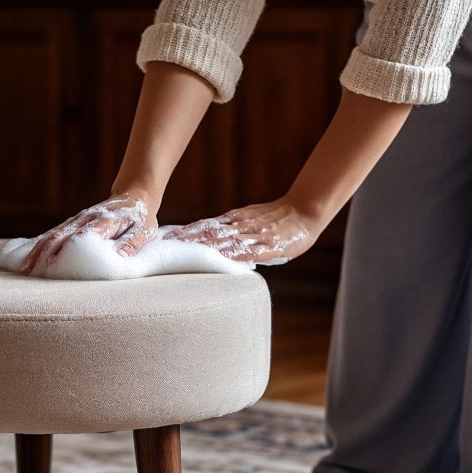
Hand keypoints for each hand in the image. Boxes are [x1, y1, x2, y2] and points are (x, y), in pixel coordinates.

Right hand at [20, 190, 157, 275]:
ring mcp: (79, 218)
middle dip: (43, 252)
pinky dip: (43, 242)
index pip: (80, 236)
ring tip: (24, 265)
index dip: (64, 249)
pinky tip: (32, 253)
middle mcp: (87, 218)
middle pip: (60, 234)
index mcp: (103, 221)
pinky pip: (56, 231)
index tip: (50, 264)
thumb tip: (118, 257)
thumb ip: (131, 243)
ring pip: (54, 233)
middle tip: (29, 269)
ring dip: (38, 248)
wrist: (135, 194)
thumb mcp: (144, 230)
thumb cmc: (141, 217)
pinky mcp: (76, 221)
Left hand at [161, 198, 320, 265]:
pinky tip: (215, 259)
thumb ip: (236, 227)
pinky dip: (229, 255)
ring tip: (182, 252)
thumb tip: (216, 238)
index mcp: (237, 219)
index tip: (169, 236)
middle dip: (188, 238)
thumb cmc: (279, 220)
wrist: (305, 213)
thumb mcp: (253, 218)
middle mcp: (241, 226)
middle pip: (210, 231)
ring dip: (202, 246)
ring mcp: (253, 235)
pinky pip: (245, 251)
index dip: (189, 230)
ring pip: (224, 241)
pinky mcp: (266, 246)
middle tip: (166, 245)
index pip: (208, 225)